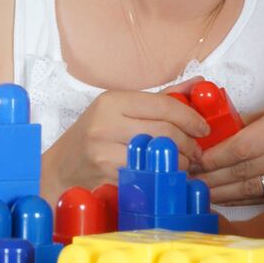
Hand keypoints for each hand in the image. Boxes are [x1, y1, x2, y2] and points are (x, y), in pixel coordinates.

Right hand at [42, 87, 207, 195]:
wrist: (59, 170)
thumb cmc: (94, 137)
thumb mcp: (121, 110)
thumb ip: (162, 98)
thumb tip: (200, 84)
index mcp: (112, 101)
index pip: (164, 106)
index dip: (191, 118)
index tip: (203, 129)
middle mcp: (105, 124)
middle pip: (165, 132)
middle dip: (189, 144)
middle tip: (197, 152)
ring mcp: (104, 153)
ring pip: (159, 157)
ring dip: (179, 164)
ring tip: (182, 164)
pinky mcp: (106, 178)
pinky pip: (148, 177)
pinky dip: (163, 178)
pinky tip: (165, 176)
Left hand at [196, 103, 263, 203]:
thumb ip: (241, 124)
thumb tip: (209, 138)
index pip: (242, 147)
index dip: (215, 157)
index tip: (195, 160)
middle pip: (243, 170)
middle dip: (211, 177)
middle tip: (188, 178)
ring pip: (250, 188)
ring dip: (220, 192)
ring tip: (198, 191)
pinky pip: (260, 198)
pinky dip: (237, 199)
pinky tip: (219, 198)